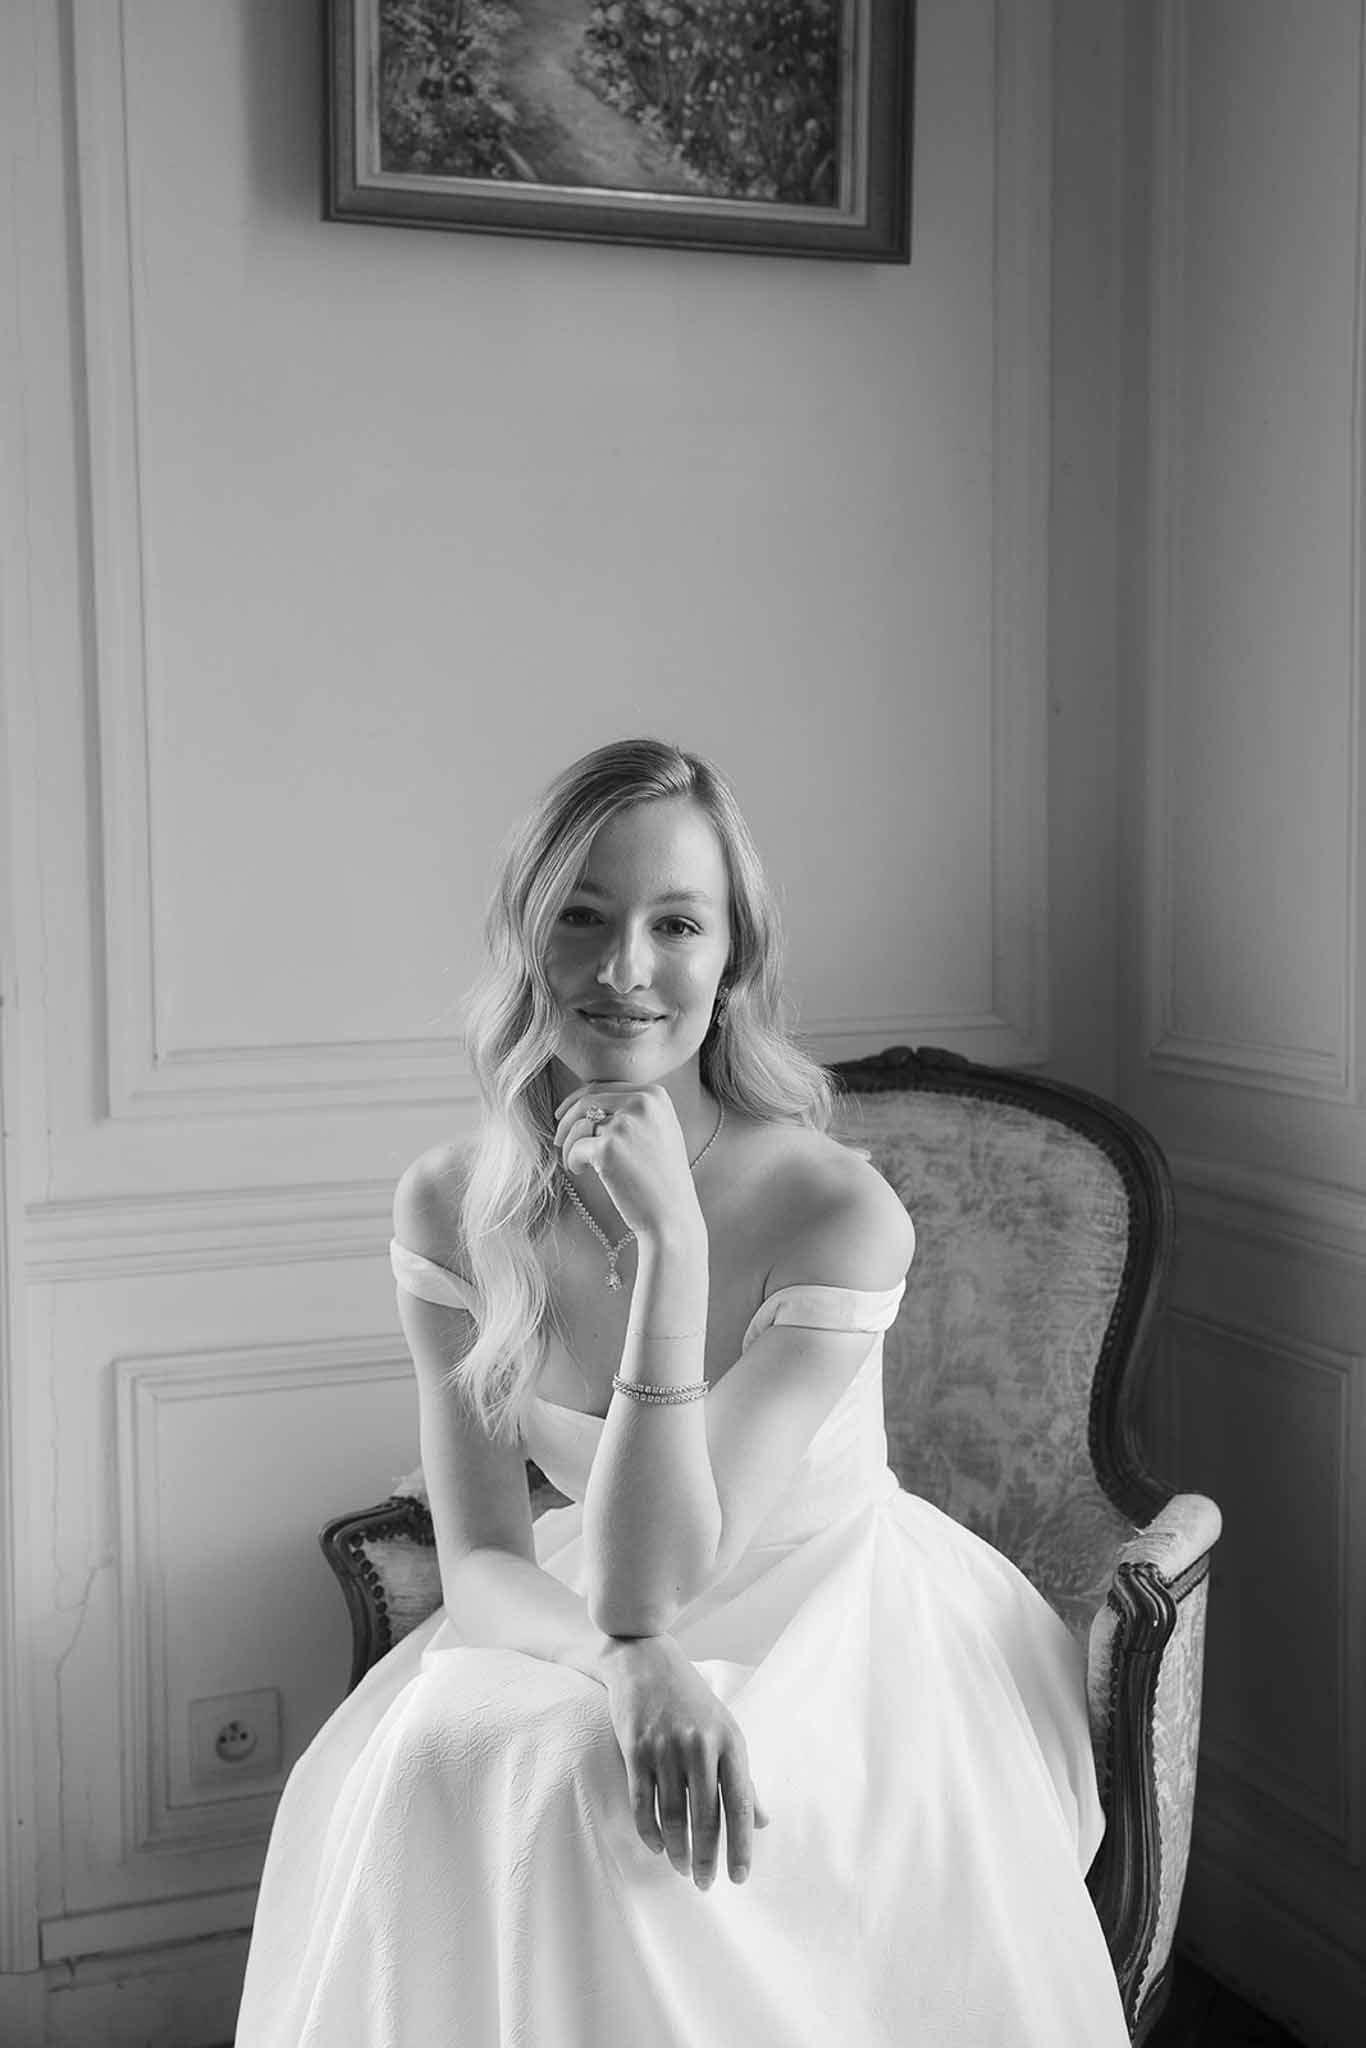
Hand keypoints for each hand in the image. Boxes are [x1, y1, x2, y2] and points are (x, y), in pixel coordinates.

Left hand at [553, 1083, 704, 1244]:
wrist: (672, 1215)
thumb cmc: (661, 1178)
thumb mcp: (658, 1130)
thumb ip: (632, 1111)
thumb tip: (586, 1100)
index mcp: (655, 1095)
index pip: (604, 1088)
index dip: (579, 1101)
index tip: (565, 1115)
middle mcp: (642, 1103)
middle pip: (587, 1100)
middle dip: (567, 1120)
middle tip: (558, 1140)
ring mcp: (625, 1124)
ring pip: (578, 1124)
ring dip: (569, 1144)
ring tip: (578, 1164)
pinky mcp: (608, 1148)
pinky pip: (574, 1148)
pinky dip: (572, 1161)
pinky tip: (582, 1172)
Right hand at [598, 1635, 770, 1888]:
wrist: (646, 1661)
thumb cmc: (692, 1700)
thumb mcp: (726, 1730)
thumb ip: (743, 1777)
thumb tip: (762, 1821)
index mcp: (730, 1742)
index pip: (741, 1804)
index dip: (741, 1845)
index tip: (740, 1876)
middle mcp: (700, 1746)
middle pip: (707, 1817)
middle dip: (708, 1858)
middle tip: (707, 1883)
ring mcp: (666, 1748)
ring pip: (674, 1815)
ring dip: (679, 1850)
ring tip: (683, 1868)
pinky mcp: (636, 1750)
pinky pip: (643, 1803)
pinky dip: (650, 1832)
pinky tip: (658, 1846)